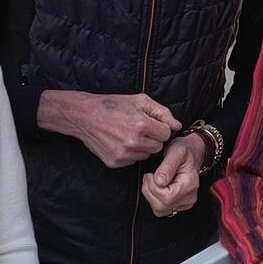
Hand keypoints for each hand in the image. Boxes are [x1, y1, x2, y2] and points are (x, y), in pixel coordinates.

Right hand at [41, 91, 179, 168]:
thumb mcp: (140, 101)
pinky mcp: (115, 162)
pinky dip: (130, 153)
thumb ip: (162, 113)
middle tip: (139, 128)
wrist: (85, 116)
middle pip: (158, 147)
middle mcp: (133, 142)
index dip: (160, 127)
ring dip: (142, 147)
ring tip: (128, 134)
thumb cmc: (113, 105)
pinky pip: (133, 161)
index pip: (166, 134)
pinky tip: (120, 142)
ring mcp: (123, 154)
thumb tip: (177, 126)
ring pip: (146, 155)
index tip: (150, 122)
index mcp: (141, 125)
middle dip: (152, 138)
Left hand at [141, 134, 204, 215]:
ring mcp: (185, 203)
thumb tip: (159, 181)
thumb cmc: (185, 151)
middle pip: (161, 206)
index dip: (154, 187)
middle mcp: (189, 196)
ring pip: (160, 210)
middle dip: (149, 191)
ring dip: (150, 195)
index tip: (151, 174)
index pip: (167, 197)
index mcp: (190, 183)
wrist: (192, 154)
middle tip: (149, 176)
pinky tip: (157, 187)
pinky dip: (154, 199)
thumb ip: (167, 166)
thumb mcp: (176, 151)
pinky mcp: (179, 205)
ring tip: (152, 181)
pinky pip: (161, 210)